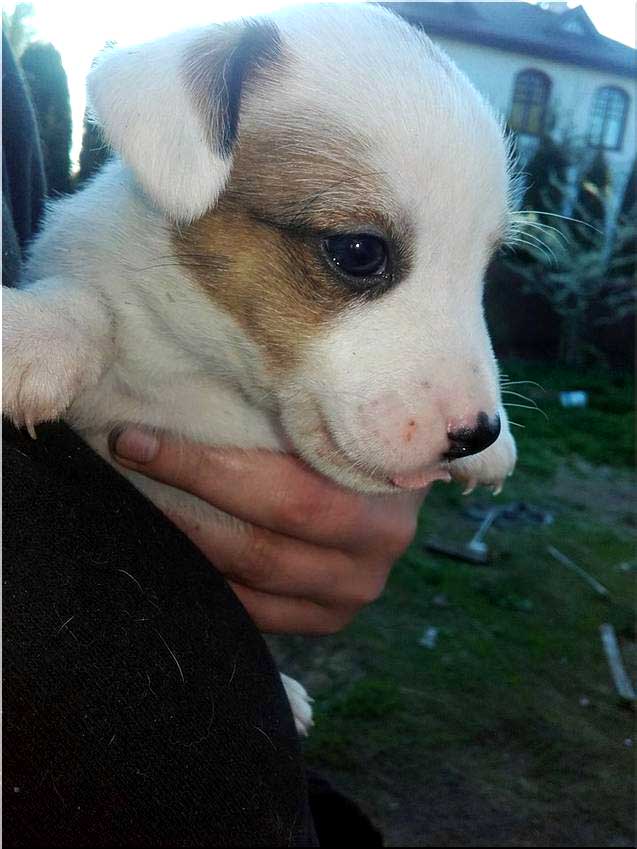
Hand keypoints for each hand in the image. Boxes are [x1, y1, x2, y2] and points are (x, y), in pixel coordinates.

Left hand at [110, 428, 424, 633]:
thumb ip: (296, 404)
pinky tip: (176, 549)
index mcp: (385, 495)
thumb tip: (199, 377)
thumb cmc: (362, 423)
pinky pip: (257, 613)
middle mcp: (376, 553)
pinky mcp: (330, 617)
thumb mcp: (342, 405)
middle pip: (260, 546)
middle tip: (124, 471)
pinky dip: (211, 583)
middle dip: (182, 510)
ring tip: (137, 509)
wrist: (403, 467)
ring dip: (186, 548)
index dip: (200, 471)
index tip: (134, 440)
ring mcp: (354, 593)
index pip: (283, 495)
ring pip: (252, 583)